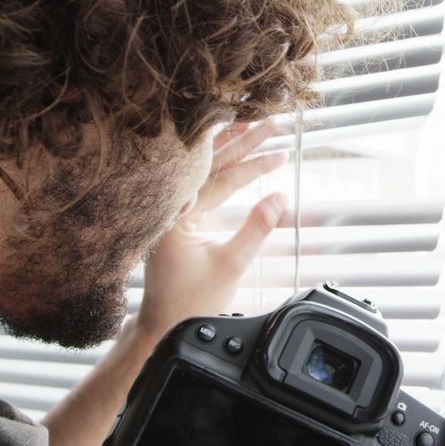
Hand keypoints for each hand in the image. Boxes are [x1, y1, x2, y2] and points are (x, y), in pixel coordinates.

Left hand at [136, 121, 288, 340]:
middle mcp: (167, 207)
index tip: (281, 151)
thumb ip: (256, 227)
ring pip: (202, 168)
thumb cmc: (192, 302)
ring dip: (230, 147)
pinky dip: (217, 164)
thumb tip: (280, 196)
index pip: (222, 179)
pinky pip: (196, 180)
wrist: (163, 324)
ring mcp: (168, 210)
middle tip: (271, 122)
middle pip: (209, 163)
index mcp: (175, 216)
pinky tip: (229, 151)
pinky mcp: (173, 215)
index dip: (255, 164)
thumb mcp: (231, 265)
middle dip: (243, 142)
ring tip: (252, 124)